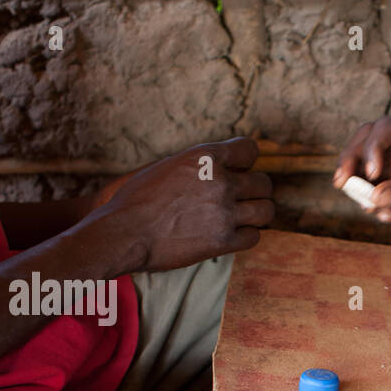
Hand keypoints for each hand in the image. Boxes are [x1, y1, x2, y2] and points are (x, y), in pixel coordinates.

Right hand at [94, 137, 273, 271]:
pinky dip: (246, 236)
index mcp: (205, 157)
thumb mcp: (169, 167)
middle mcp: (219, 181)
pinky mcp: (224, 241)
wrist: (125, 232)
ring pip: (266, 210)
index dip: (246, 162)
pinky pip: (255, 236)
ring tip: (242, 218)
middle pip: (264, 184)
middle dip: (255, 192)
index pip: (250, 150)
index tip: (238, 171)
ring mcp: (224, 212)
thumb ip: (200, 166)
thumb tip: (223, 167)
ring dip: (257, 214)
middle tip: (241, 200)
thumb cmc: (138, 200)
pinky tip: (231, 235)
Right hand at [334, 117, 390, 225]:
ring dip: (361, 185)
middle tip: (342, 183)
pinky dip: (374, 200)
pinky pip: (378, 185)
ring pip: (369, 165)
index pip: (386, 128)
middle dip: (352, 160)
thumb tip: (375, 196)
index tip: (371, 173)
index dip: (371, 146)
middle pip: (368, 141)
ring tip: (367, 207)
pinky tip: (383, 216)